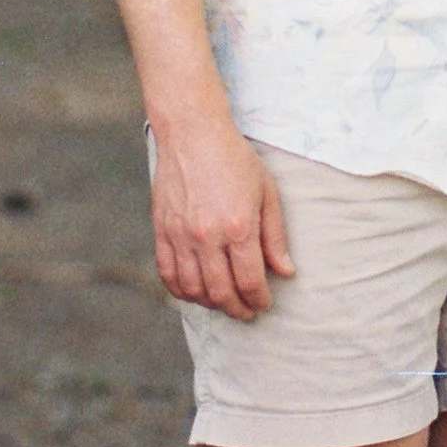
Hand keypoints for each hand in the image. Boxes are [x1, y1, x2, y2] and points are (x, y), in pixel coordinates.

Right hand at [148, 120, 292, 319]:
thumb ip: (275, 236)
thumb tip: (285, 272)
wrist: (193, 133)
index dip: (260, 299)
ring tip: (224, 303)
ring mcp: (181, 235)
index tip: (265, 303)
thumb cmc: (234, 159)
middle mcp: (207, 236)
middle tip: (247, 312)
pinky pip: (168, 274)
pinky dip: (181, 290)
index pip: (250, 280)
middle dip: (238, 309)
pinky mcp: (162, 231)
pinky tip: (194, 292)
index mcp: (238, 226)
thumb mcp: (266, 192)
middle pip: (221, 292)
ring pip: (193, 289)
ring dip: (210, 303)